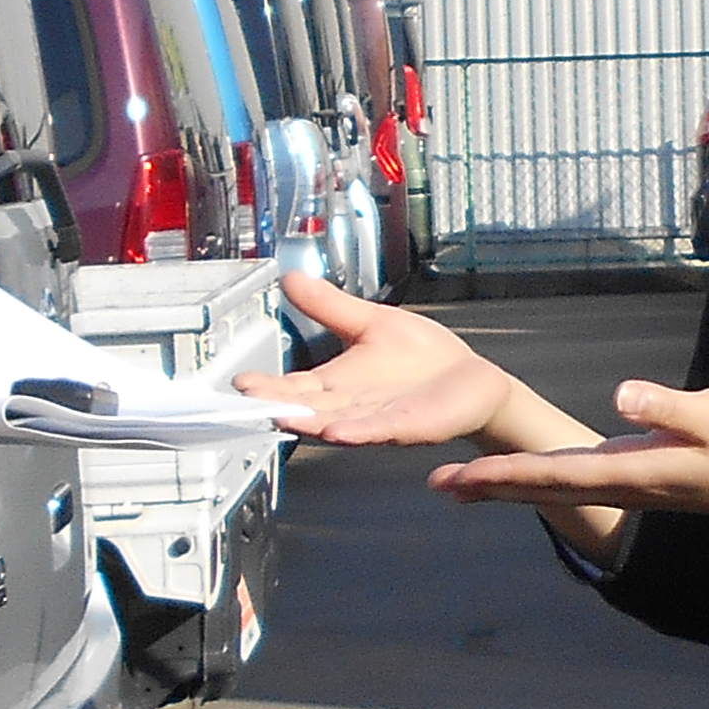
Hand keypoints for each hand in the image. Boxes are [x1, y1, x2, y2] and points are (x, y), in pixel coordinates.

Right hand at [259, 270, 537, 448]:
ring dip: (310, 424)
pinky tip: (338, 431)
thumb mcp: (368, 322)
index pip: (295, 387)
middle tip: (248, 402)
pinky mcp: (410, 426)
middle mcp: (352, 407)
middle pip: (308, 410)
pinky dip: (358, 432)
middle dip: (279, 406)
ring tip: (283, 419)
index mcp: (338, 384)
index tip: (240, 382)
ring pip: (338, 424)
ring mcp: (379, 420)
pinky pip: (380, 431)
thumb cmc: (420, 357)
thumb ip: (330, 306)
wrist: (469, 379)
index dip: (268, 386)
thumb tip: (291, 276)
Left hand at [435, 379, 708, 580]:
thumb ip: (668, 406)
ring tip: (462, 486)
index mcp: (633, 470)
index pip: (556, 474)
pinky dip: (538, 479)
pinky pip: (574, 481)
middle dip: (490, 487)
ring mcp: (630, 482)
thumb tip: (621, 395)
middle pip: (542, 488)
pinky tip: (523, 475)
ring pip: (554, 488)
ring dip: (507, 486)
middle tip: (437, 488)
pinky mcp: (639, 475)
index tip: (462, 477)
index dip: (506, 474)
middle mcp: (623, 484)